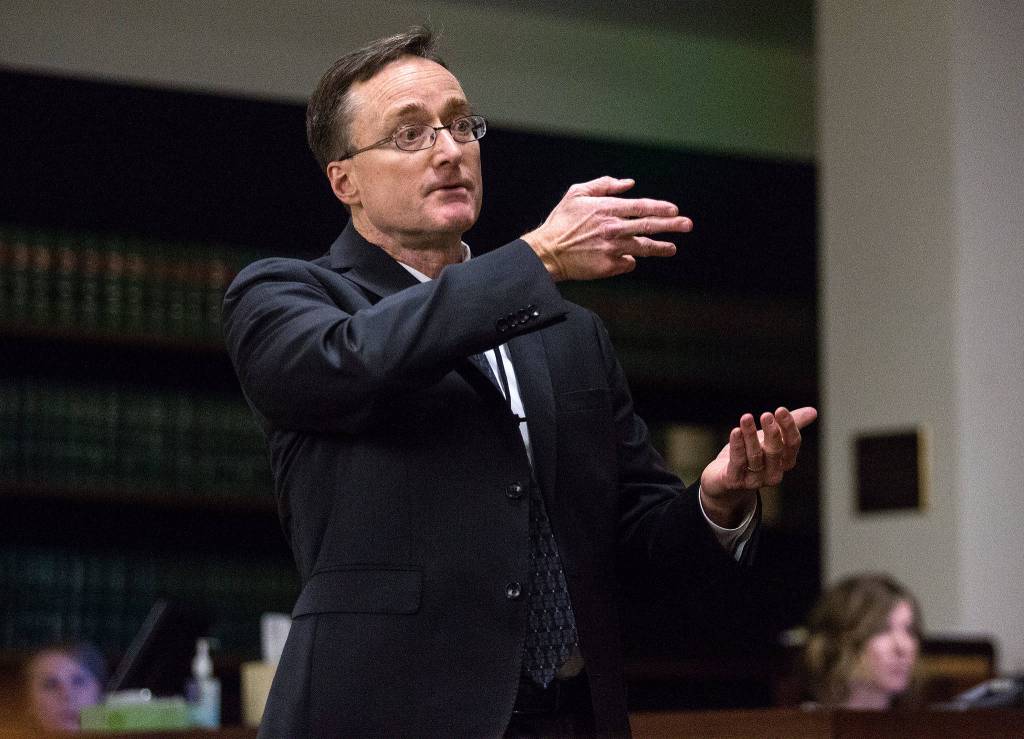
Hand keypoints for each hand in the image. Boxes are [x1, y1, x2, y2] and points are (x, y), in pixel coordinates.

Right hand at [522, 176, 691, 280]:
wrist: (548, 252)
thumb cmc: (562, 222)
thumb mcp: (577, 193)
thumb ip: (604, 185)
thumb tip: (629, 183)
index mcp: (607, 209)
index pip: (642, 207)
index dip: (660, 208)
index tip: (674, 210)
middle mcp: (613, 229)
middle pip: (649, 227)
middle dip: (672, 225)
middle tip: (687, 225)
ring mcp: (613, 249)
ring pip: (644, 248)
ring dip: (661, 247)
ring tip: (672, 248)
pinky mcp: (609, 266)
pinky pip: (628, 263)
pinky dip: (631, 260)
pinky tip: (633, 259)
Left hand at [700, 406, 817, 526]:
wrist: (725, 480)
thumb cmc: (752, 455)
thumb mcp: (770, 438)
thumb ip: (790, 425)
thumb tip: (813, 411)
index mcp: (785, 462)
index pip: (792, 444)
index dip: (788, 427)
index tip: (780, 410)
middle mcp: (773, 473)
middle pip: (775, 451)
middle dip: (772, 433)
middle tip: (766, 415)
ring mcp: (754, 480)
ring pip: (755, 456)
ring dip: (750, 435)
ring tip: (746, 417)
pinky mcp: (735, 481)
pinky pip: (737, 462)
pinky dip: (737, 446)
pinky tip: (736, 431)